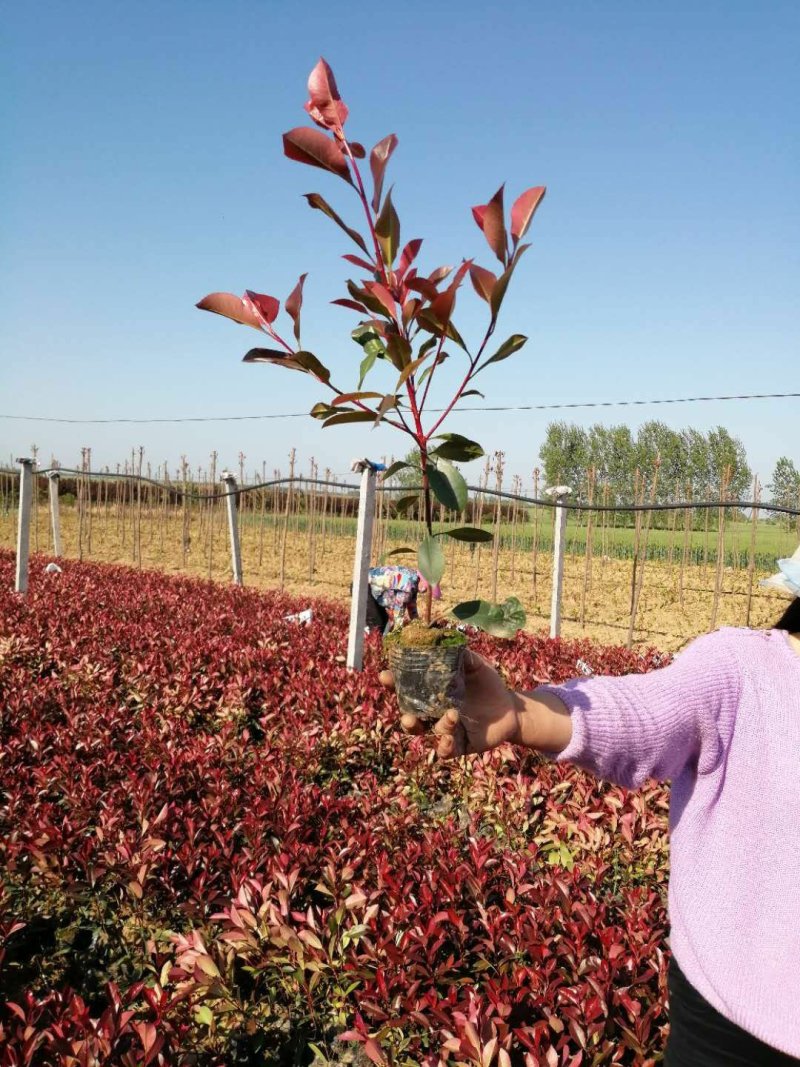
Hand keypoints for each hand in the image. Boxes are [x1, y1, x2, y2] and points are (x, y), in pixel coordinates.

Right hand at [379, 650, 523, 758]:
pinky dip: (444, 746)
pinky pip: (445, 750)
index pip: (406, 688)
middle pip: (410, 717)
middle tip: (407, 715)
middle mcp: (433, 712)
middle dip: (406, 718)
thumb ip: (464, 656)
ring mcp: (444, 729)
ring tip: (451, 716)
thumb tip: (450, 644)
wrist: (510, 707)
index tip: (385, 675)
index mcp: (431, 691)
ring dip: (435, 726)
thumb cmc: (487, 683)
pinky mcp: (459, 745)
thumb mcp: (477, 666)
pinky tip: (449, 738)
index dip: (393, 683)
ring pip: (429, 734)